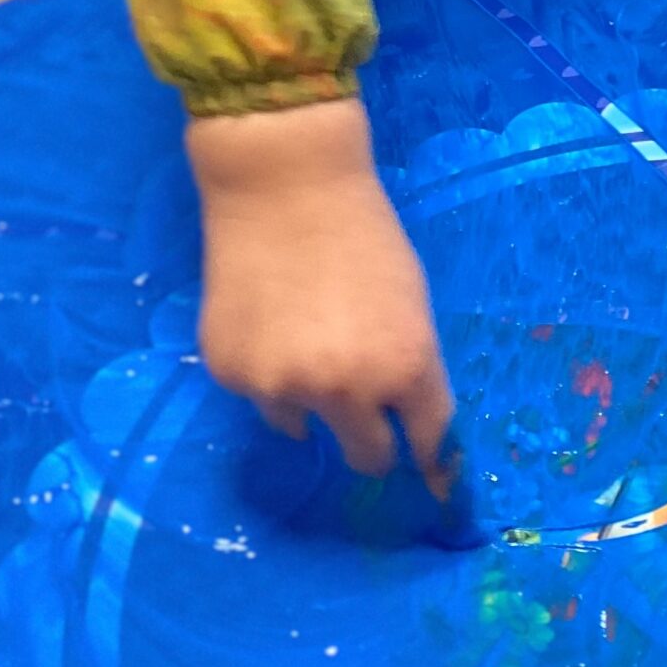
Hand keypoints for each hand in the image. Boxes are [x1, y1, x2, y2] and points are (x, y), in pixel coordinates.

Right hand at [186, 96, 455, 488]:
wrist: (282, 182)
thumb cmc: (362, 233)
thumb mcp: (410, 304)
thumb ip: (410, 371)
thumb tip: (407, 430)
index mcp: (405, 368)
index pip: (430, 446)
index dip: (431, 463)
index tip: (433, 484)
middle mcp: (346, 391)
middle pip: (367, 456)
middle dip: (369, 437)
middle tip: (357, 400)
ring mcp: (283, 387)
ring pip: (304, 428)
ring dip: (309, 401)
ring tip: (300, 333)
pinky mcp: (233, 375)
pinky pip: (260, 397)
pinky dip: (266, 373)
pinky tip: (265, 318)